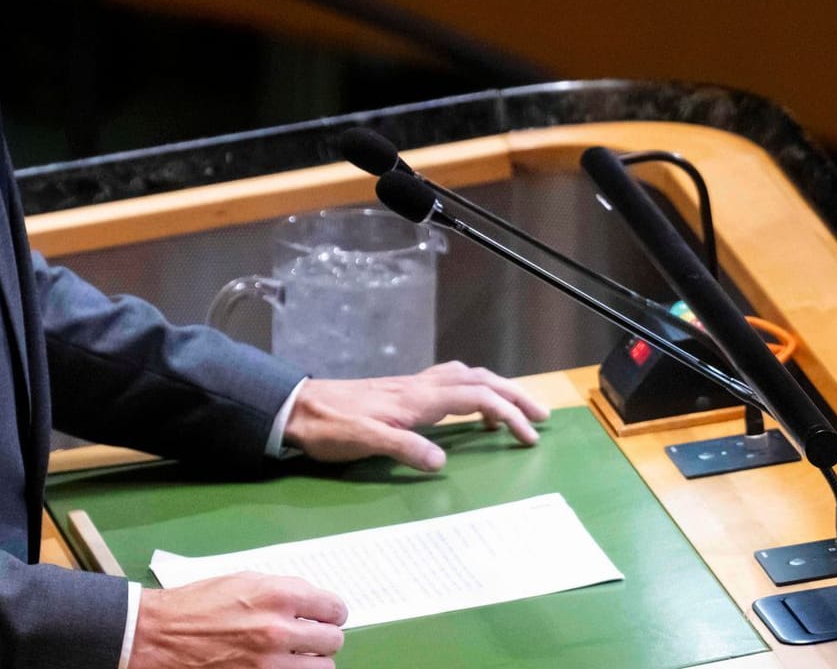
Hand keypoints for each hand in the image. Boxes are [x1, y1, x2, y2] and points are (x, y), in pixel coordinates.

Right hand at [128, 572, 346, 668]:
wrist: (156, 635)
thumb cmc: (196, 604)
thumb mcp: (242, 580)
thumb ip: (281, 591)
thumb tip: (311, 602)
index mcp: (277, 595)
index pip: (333, 608)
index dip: (332, 613)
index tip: (327, 617)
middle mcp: (278, 630)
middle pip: (332, 641)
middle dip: (323, 638)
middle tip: (312, 638)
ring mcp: (269, 664)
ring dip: (313, 662)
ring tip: (297, 656)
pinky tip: (281, 666)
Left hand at [283, 361, 550, 471]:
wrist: (295, 408)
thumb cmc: (328, 428)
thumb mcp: (364, 442)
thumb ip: (404, 448)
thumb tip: (442, 461)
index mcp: (417, 399)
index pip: (476, 398)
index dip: (507, 413)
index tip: (529, 436)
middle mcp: (419, 386)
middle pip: (479, 380)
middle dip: (514, 396)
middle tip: (541, 417)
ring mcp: (411, 385)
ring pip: (465, 375)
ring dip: (496, 388)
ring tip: (514, 409)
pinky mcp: (401, 390)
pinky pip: (449, 381)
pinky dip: (472, 388)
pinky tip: (469, 404)